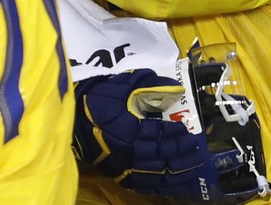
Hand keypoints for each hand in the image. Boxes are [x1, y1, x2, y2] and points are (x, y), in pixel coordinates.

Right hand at [73, 71, 211, 193]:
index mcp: (127, 128)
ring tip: (193, 166)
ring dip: (178, 171)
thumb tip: (176, 89)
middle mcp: (127, 151)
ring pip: (157, 175)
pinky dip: (163, 185)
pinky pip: (146, 185)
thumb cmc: (98, 99)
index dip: (175, 133)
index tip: (188, 130)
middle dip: (182, 153)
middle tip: (197, 148)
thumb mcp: (122, 85)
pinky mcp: (120, 176)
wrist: (73, 119)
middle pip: (161, 156)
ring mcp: (124, 166)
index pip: (158, 133)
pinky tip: (176, 182)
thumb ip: (149, 85)